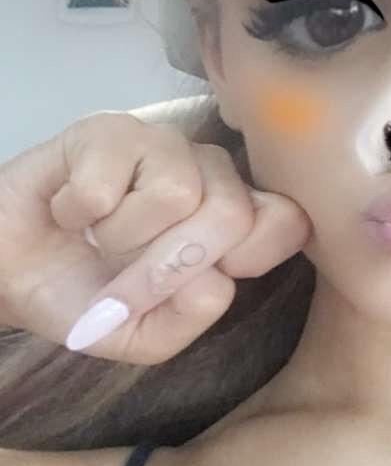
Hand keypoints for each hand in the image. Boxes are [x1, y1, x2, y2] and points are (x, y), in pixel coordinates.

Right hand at [0, 112, 311, 363]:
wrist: (12, 269)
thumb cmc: (86, 296)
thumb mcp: (142, 336)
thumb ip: (186, 320)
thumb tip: (213, 282)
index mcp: (232, 221)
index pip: (288, 221)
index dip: (250, 255)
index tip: (200, 279)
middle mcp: (209, 175)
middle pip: (230, 213)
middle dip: (168, 266)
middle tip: (121, 280)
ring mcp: (162, 145)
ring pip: (176, 193)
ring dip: (120, 237)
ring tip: (97, 236)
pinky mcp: (109, 129)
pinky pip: (108, 184)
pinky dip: (76, 214)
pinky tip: (69, 211)